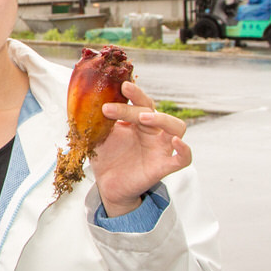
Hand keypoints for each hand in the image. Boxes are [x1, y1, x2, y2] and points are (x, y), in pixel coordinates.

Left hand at [88, 80, 191, 216]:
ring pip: (177, 127)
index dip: (134, 93)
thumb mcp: (99, 135)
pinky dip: (184, 150)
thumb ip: (98, 119)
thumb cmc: (107, 157)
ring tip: (144, 117)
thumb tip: (86, 99)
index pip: (141, 102)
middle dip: (135, 105)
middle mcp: (153, 131)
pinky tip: (176, 142)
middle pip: (153, 111)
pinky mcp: (163, 166)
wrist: (107, 185)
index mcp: (139, 121)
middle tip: (110, 109)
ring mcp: (161, 148)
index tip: (121, 86)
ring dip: (162, 119)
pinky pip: (184, 158)